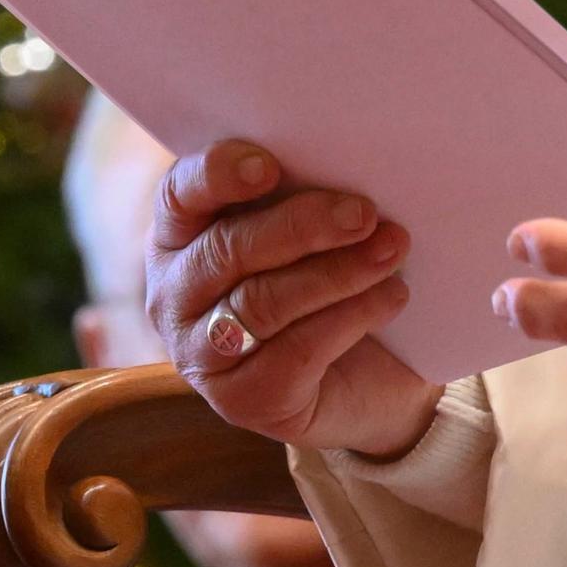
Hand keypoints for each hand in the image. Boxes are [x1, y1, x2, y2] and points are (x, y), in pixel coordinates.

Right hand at [147, 142, 438, 457]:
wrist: (369, 379)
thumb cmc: (327, 282)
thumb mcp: (307, 231)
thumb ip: (302, 197)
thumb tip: (345, 167)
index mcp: (179, 236)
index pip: (179, 195)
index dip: (218, 175)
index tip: (270, 166)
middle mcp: (175, 296)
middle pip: (227, 249)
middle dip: (301, 226)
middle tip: (365, 212)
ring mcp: (201, 355)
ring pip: (262, 301)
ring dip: (337, 272)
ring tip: (391, 251)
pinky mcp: (242, 401)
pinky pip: (295, 351)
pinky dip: (351, 317)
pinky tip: (391, 297)